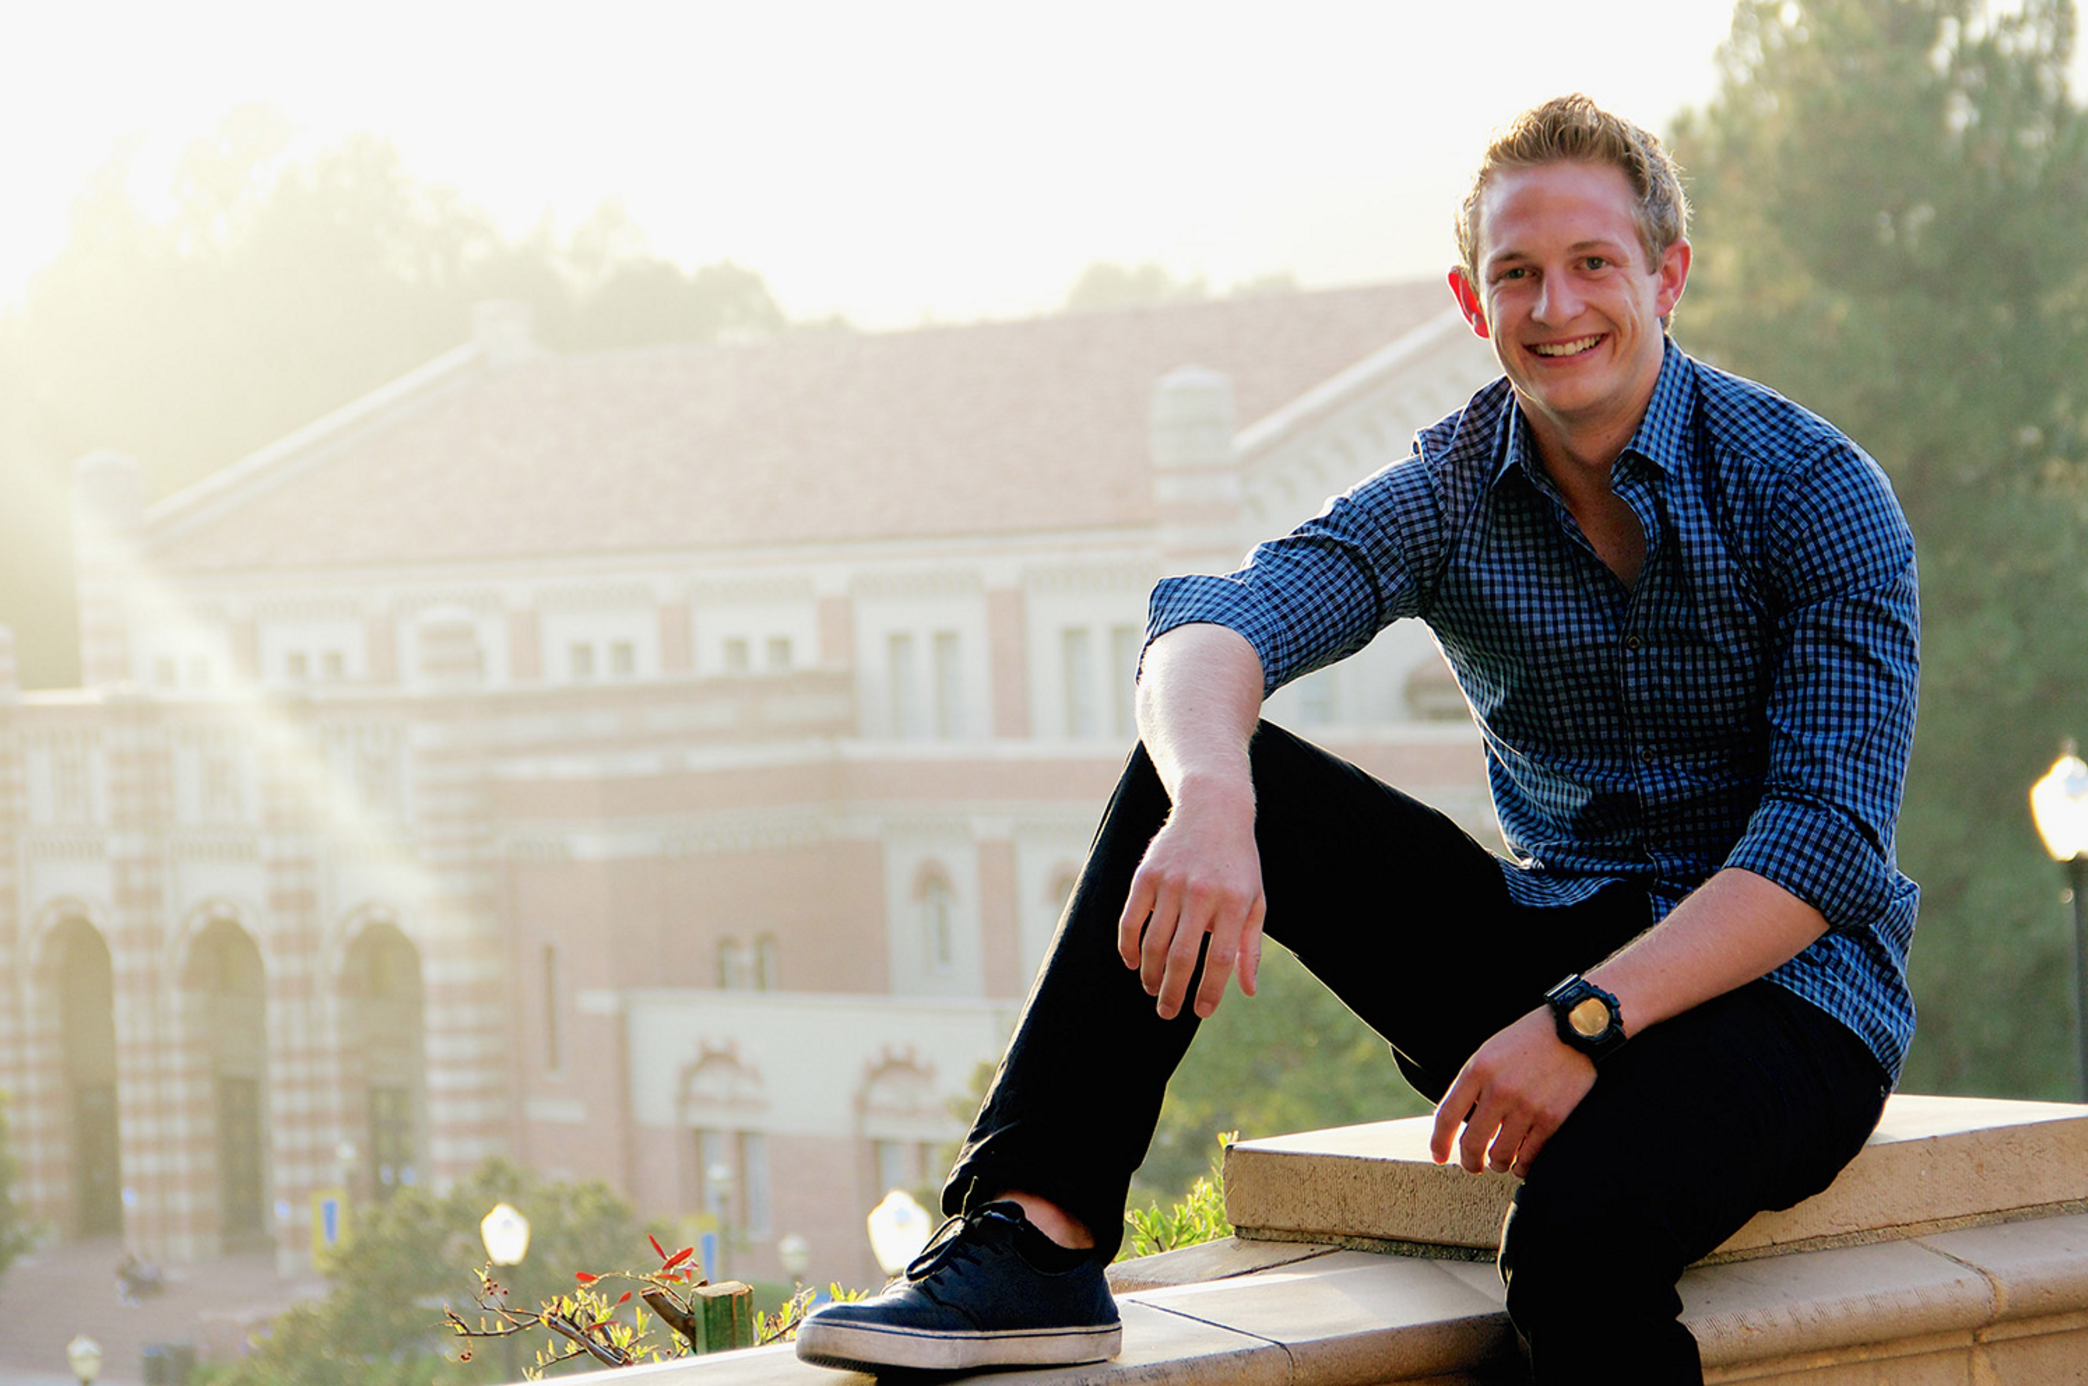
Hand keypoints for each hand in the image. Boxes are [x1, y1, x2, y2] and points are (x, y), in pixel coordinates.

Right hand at [1116, 790, 1264, 1020]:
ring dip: (1151, 974)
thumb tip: (1248, 991)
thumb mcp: (1256, 900)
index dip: (1209, 991)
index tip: (1201, 1012)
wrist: (1213, 808)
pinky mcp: (1146, 874)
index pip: (1219, 959)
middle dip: (1173, 992)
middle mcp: (1202, 892)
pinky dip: (1128, 946)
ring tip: (1153, 990)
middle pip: (1182, 956)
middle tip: (1167, 1013)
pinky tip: (1132, 963)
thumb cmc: (1238, 862)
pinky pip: (1131, 920)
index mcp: (1235, 902)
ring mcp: (1171, 882)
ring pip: (1154, 942)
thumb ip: (1250, 947)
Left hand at [1429, 1007, 1595, 1177]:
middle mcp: (1499, 1090)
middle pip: (1472, 1143)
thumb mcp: (1490, 1053)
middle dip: (1469, 1162)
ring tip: (1498, 1162)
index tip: (1439, 1157)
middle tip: (1472, 1166)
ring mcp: (1526, 1106)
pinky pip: (1529, 1157)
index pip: (1447, 1116)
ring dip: (1496, 1164)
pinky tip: (1520, 1163)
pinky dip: (1522, 1166)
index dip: (1439, 1142)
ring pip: (1500, 1156)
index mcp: (1478, 1070)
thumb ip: (1472, 1084)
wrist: (1573, 1031)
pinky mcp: (1552, 1118)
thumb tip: (1455, 1122)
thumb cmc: (1527, 1042)